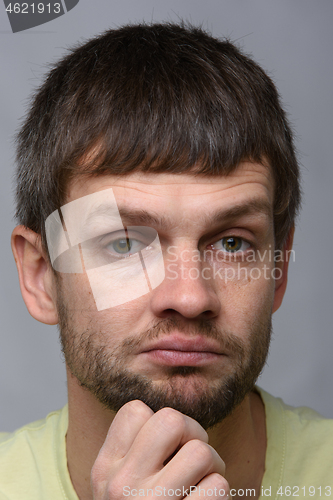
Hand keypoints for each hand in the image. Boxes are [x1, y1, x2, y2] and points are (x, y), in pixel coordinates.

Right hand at [91, 400, 228, 498]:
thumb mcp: (116, 485)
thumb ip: (133, 452)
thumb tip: (172, 416)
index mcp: (104, 468)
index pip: (135, 409)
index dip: (158, 421)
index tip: (165, 447)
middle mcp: (121, 484)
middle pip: (171, 419)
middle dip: (193, 433)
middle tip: (194, 456)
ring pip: (200, 451)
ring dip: (212, 466)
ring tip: (203, 483)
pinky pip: (217, 485)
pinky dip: (219, 493)